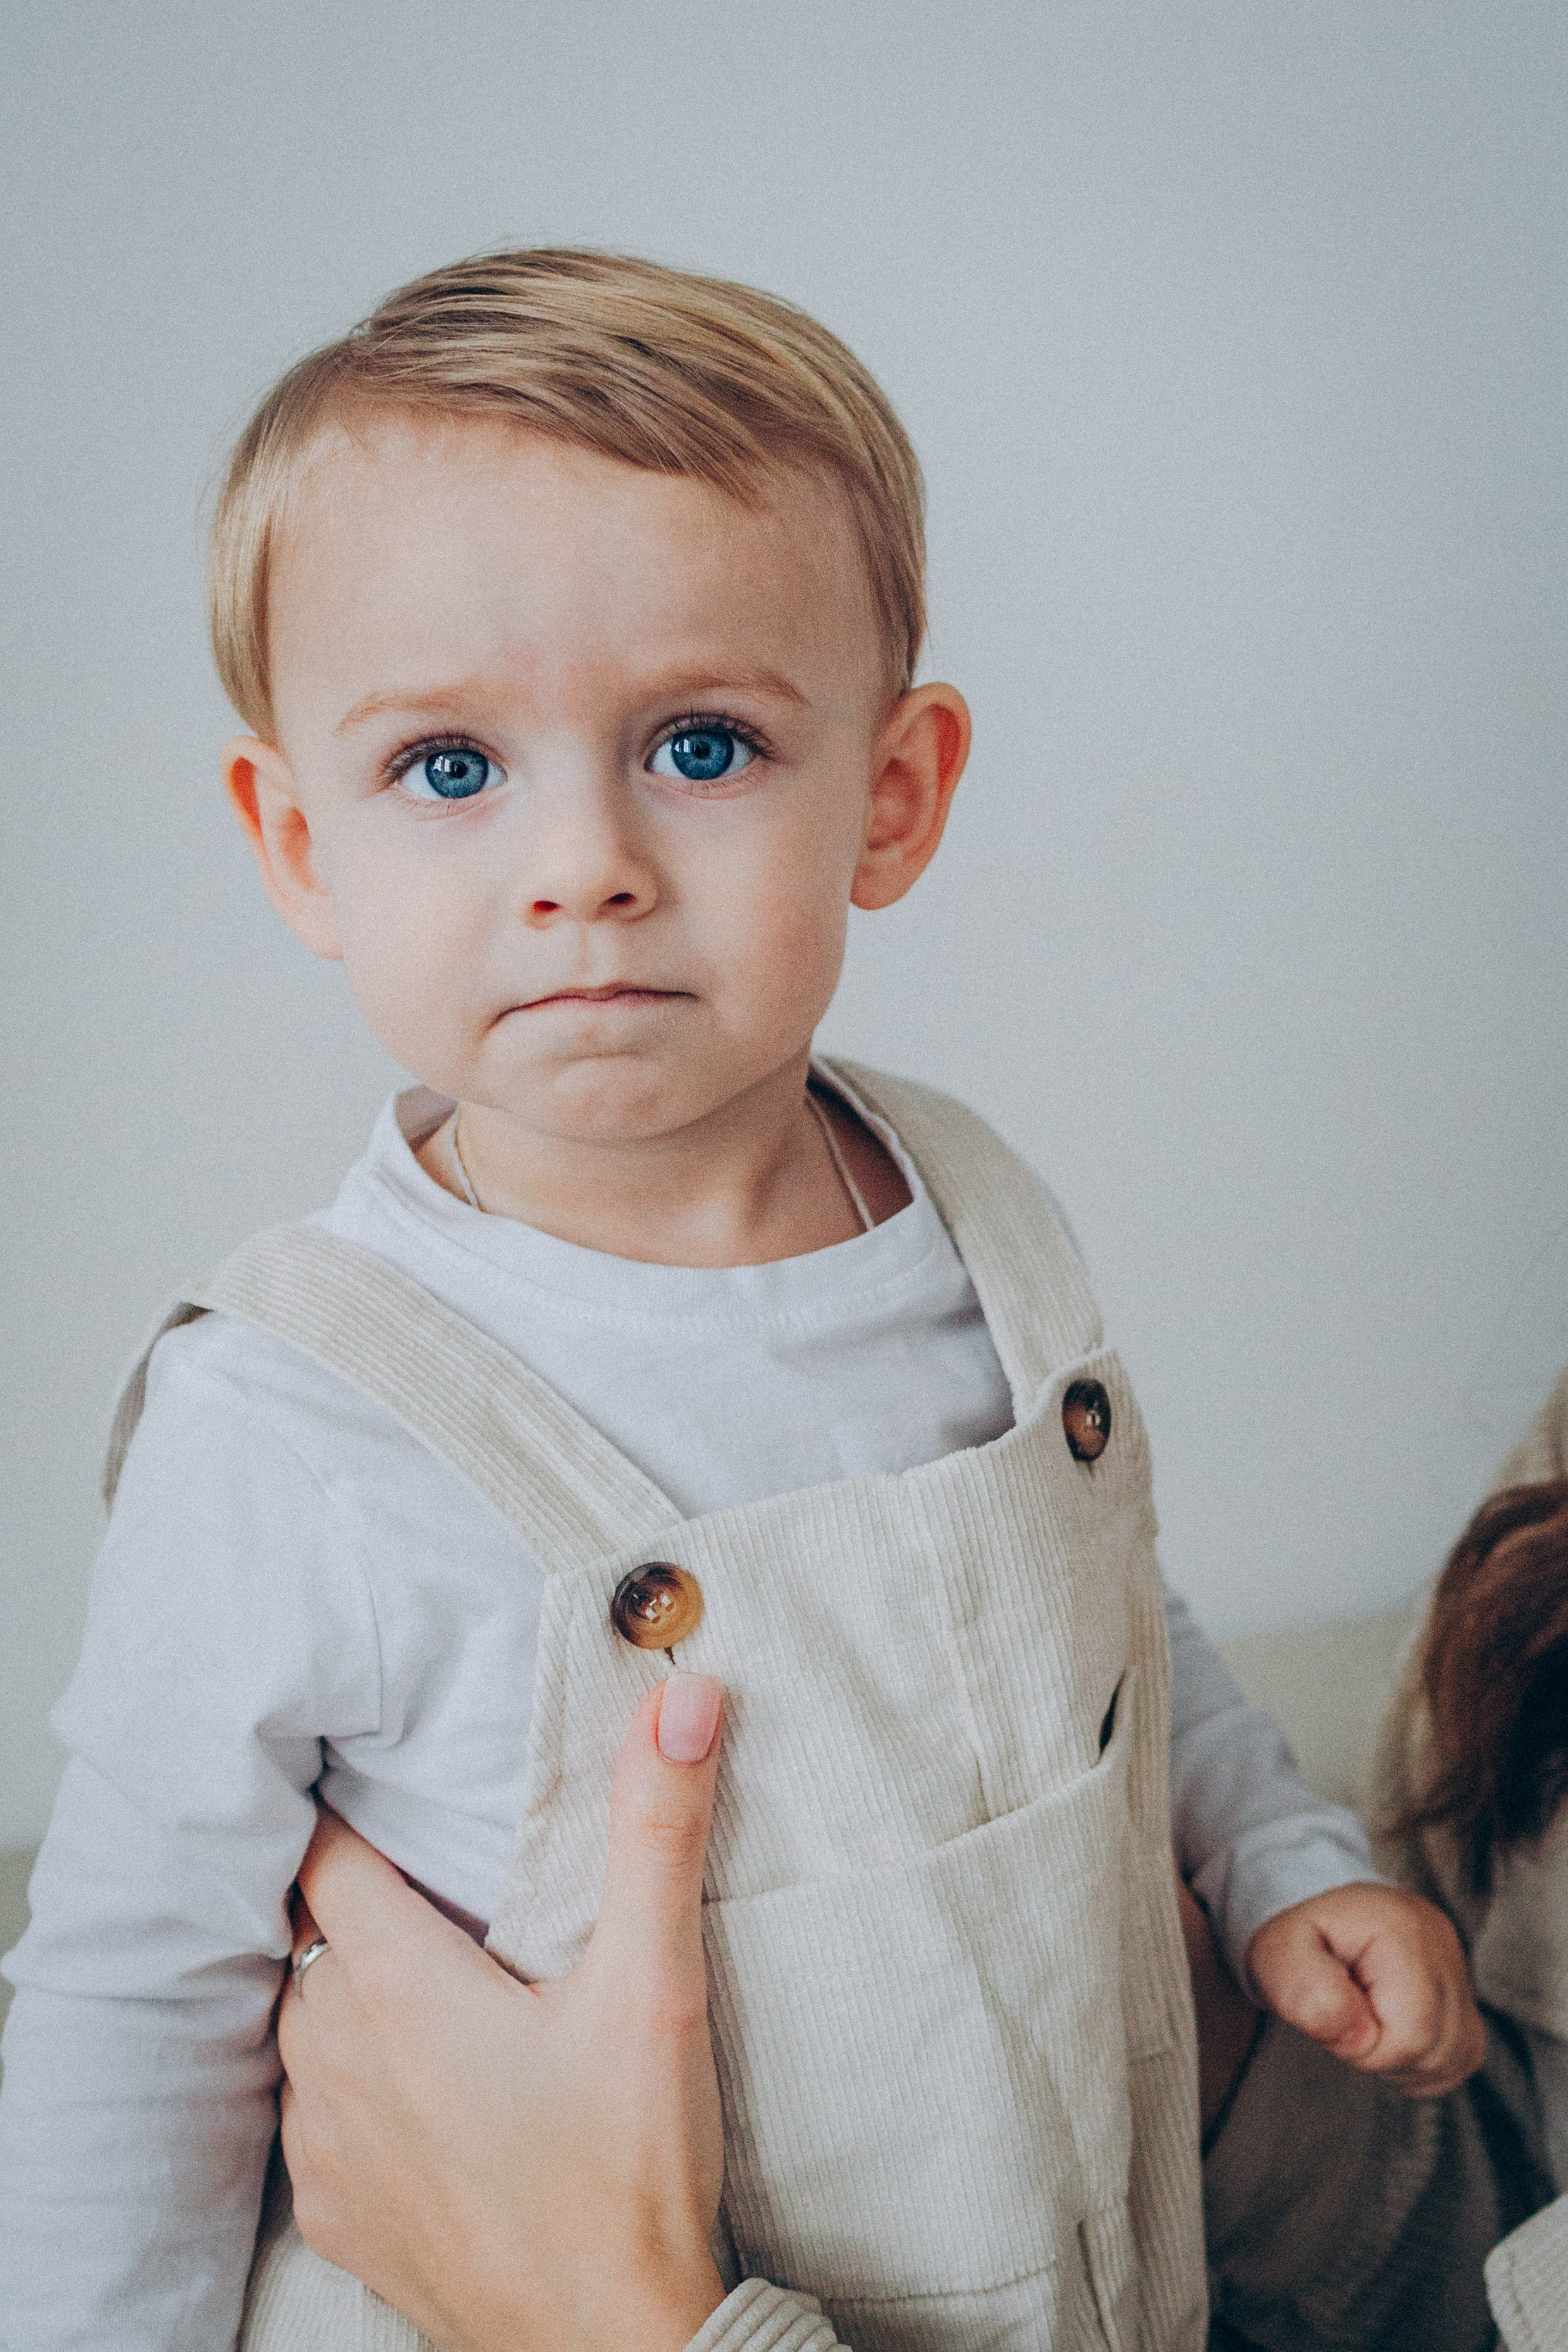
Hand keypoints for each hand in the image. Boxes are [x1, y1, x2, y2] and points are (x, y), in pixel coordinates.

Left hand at [277, 1674, 728, 2351]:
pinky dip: (351, 2092)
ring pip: (307, 2030)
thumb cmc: (628, 2170)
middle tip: (428, 1882)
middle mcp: (337, 2062)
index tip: (369, 1784)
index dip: (343, 1816)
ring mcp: (327, 2150)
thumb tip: (680, 1698)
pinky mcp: (339, 2220)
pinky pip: (314, 2124)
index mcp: (398, 1989)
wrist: (614, 2350)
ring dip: (351, 1998)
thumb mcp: (654, 1985)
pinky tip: (422, 2096)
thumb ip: (656, 1829)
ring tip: (425, 1981)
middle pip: (314, 1942)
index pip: (323, 1860)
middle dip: (358, 1904)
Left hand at [1246, 1881, 1485, 2096]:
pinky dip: (1418, 2060)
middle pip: (1436, 2050)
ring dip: (1399, 2059)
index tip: (1336, 2014)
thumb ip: (1305, 1993)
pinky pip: (1456, 2059)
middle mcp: (1442, 1946)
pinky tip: (1388, 2029)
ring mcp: (1459, 1972)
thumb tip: (1353, 2036)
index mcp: (1400, 1928)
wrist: (1317, 1921)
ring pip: (1450, 2060)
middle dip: (1381, 2052)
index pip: (1412, 2033)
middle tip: (1348, 2017)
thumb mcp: (1278, 1954)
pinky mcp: (1465, 2000)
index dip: (1365, 2044)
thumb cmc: (1299, 1940)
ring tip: (1365, 2019)